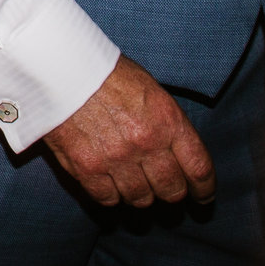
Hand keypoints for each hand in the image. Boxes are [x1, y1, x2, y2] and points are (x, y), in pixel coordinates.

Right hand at [41, 55, 213, 207]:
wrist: (61, 66)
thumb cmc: (107, 74)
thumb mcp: (151, 91)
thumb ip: (168, 126)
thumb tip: (179, 156)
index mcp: (168, 120)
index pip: (199, 169)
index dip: (203, 189)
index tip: (201, 196)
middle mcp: (146, 143)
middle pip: (172, 190)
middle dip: (171, 193)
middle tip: (164, 189)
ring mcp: (116, 158)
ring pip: (140, 199)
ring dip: (140, 195)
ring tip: (134, 184)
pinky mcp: (86, 167)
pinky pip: (108, 199)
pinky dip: (111, 196)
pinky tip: (109, 184)